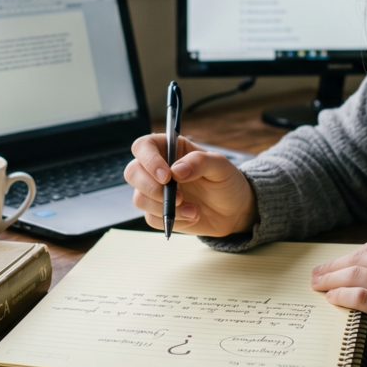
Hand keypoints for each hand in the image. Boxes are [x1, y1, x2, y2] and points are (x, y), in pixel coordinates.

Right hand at [123, 133, 256, 236]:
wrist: (234, 210)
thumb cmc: (227, 182)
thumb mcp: (221, 166)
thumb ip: (200, 162)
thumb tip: (176, 170)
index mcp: (170, 149)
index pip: (144, 146)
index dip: (148, 160)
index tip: (166, 176)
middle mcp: (158, 168)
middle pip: (132, 172)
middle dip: (151, 188)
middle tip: (178, 197)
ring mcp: (156, 191)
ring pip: (139, 199)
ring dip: (165, 208)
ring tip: (192, 210)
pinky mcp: (159, 212)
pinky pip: (152, 218)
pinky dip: (172, 220)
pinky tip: (192, 216)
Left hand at [311, 242, 366, 365]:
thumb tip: (359, 269)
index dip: (346, 256)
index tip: (331, 264)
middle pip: (359, 259)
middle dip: (333, 267)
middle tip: (315, 275)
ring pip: (355, 276)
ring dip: (331, 281)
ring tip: (318, 286)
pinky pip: (359, 297)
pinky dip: (341, 297)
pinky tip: (332, 300)